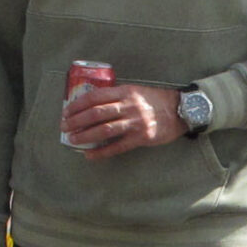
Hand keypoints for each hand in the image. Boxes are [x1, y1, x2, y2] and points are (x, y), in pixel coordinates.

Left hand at [62, 82, 187, 158]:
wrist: (181, 110)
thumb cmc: (156, 101)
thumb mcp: (136, 91)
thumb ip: (118, 96)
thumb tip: (93, 105)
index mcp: (126, 91)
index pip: (96, 96)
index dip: (78, 104)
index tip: (66, 111)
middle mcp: (129, 106)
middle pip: (97, 113)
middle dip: (77, 120)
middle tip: (64, 127)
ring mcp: (136, 122)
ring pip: (105, 129)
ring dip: (86, 135)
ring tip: (73, 140)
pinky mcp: (142, 138)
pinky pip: (118, 146)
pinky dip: (102, 152)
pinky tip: (90, 155)